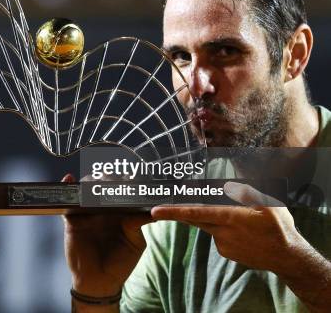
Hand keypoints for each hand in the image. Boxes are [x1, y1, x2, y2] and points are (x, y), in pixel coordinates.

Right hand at [63, 174, 152, 297]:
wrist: (100, 282)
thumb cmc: (120, 263)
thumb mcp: (135, 243)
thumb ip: (137, 224)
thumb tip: (147, 210)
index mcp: (120, 212)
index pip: (121, 190)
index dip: (124, 181)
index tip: (130, 178)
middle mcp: (103, 209)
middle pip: (102, 186)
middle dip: (107, 179)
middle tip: (113, 181)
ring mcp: (87, 213)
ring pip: (86, 190)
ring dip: (90, 182)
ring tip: (95, 183)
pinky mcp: (72, 220)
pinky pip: (67, 203)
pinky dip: (66, 189)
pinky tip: (69, 179)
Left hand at [151, 181, 304, 271]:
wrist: (287, 257)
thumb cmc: (278, 226)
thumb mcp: (267, 203)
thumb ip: (246, 192)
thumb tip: (230, 183)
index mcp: (230, 218)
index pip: (195, 213)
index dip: (173, 212)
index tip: (154, 211)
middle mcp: (222, 233)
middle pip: (194, 219)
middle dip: (177, 212)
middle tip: (159, 208)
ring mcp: (223, 245)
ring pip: (208, 225)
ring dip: (213, 218)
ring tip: (240, 219)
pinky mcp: (225, 252)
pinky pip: (217, 235)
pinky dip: (223, 229)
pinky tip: (242, 231)